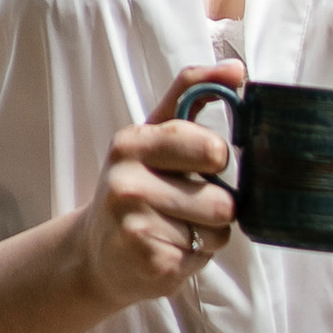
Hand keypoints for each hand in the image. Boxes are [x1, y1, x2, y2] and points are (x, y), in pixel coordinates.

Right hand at [75, 59, 242, 315]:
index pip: (210, 147)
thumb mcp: (155, 134)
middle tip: (189, 202)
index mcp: (132, 143)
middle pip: (222, 197)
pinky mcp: (150, 264)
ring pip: (218, 229)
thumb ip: (192, 93)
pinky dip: (197, 255)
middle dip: (218, 202)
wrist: (97, 254)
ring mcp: (135, 227)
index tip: (201, 164)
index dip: (216, 160)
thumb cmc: (137, 186)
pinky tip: (170, 249)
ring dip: (210, 232)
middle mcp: (127, 184)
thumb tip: (236, 68)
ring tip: (179, 227)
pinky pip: (206, 255)